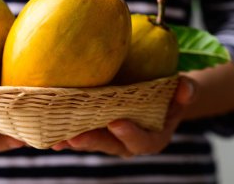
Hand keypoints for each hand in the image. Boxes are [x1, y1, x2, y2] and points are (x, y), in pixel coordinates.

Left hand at [52, 76, 195, 156]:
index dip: (130, 134)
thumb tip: (185, 87)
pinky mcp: (92, 129)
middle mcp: (126, 142)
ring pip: (89, 141)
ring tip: (55, 136)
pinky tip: (47, 129)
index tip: (117, 123)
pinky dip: (63, 133)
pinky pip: (78, 133)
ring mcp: (107, 136)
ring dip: (71, 140)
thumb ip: (186, 92)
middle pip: (108, 145)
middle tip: (74, 136)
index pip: (142, 141)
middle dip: (91, 141)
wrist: (152, 98)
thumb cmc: (167, 96)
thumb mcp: (181, 92)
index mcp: (150, 137)